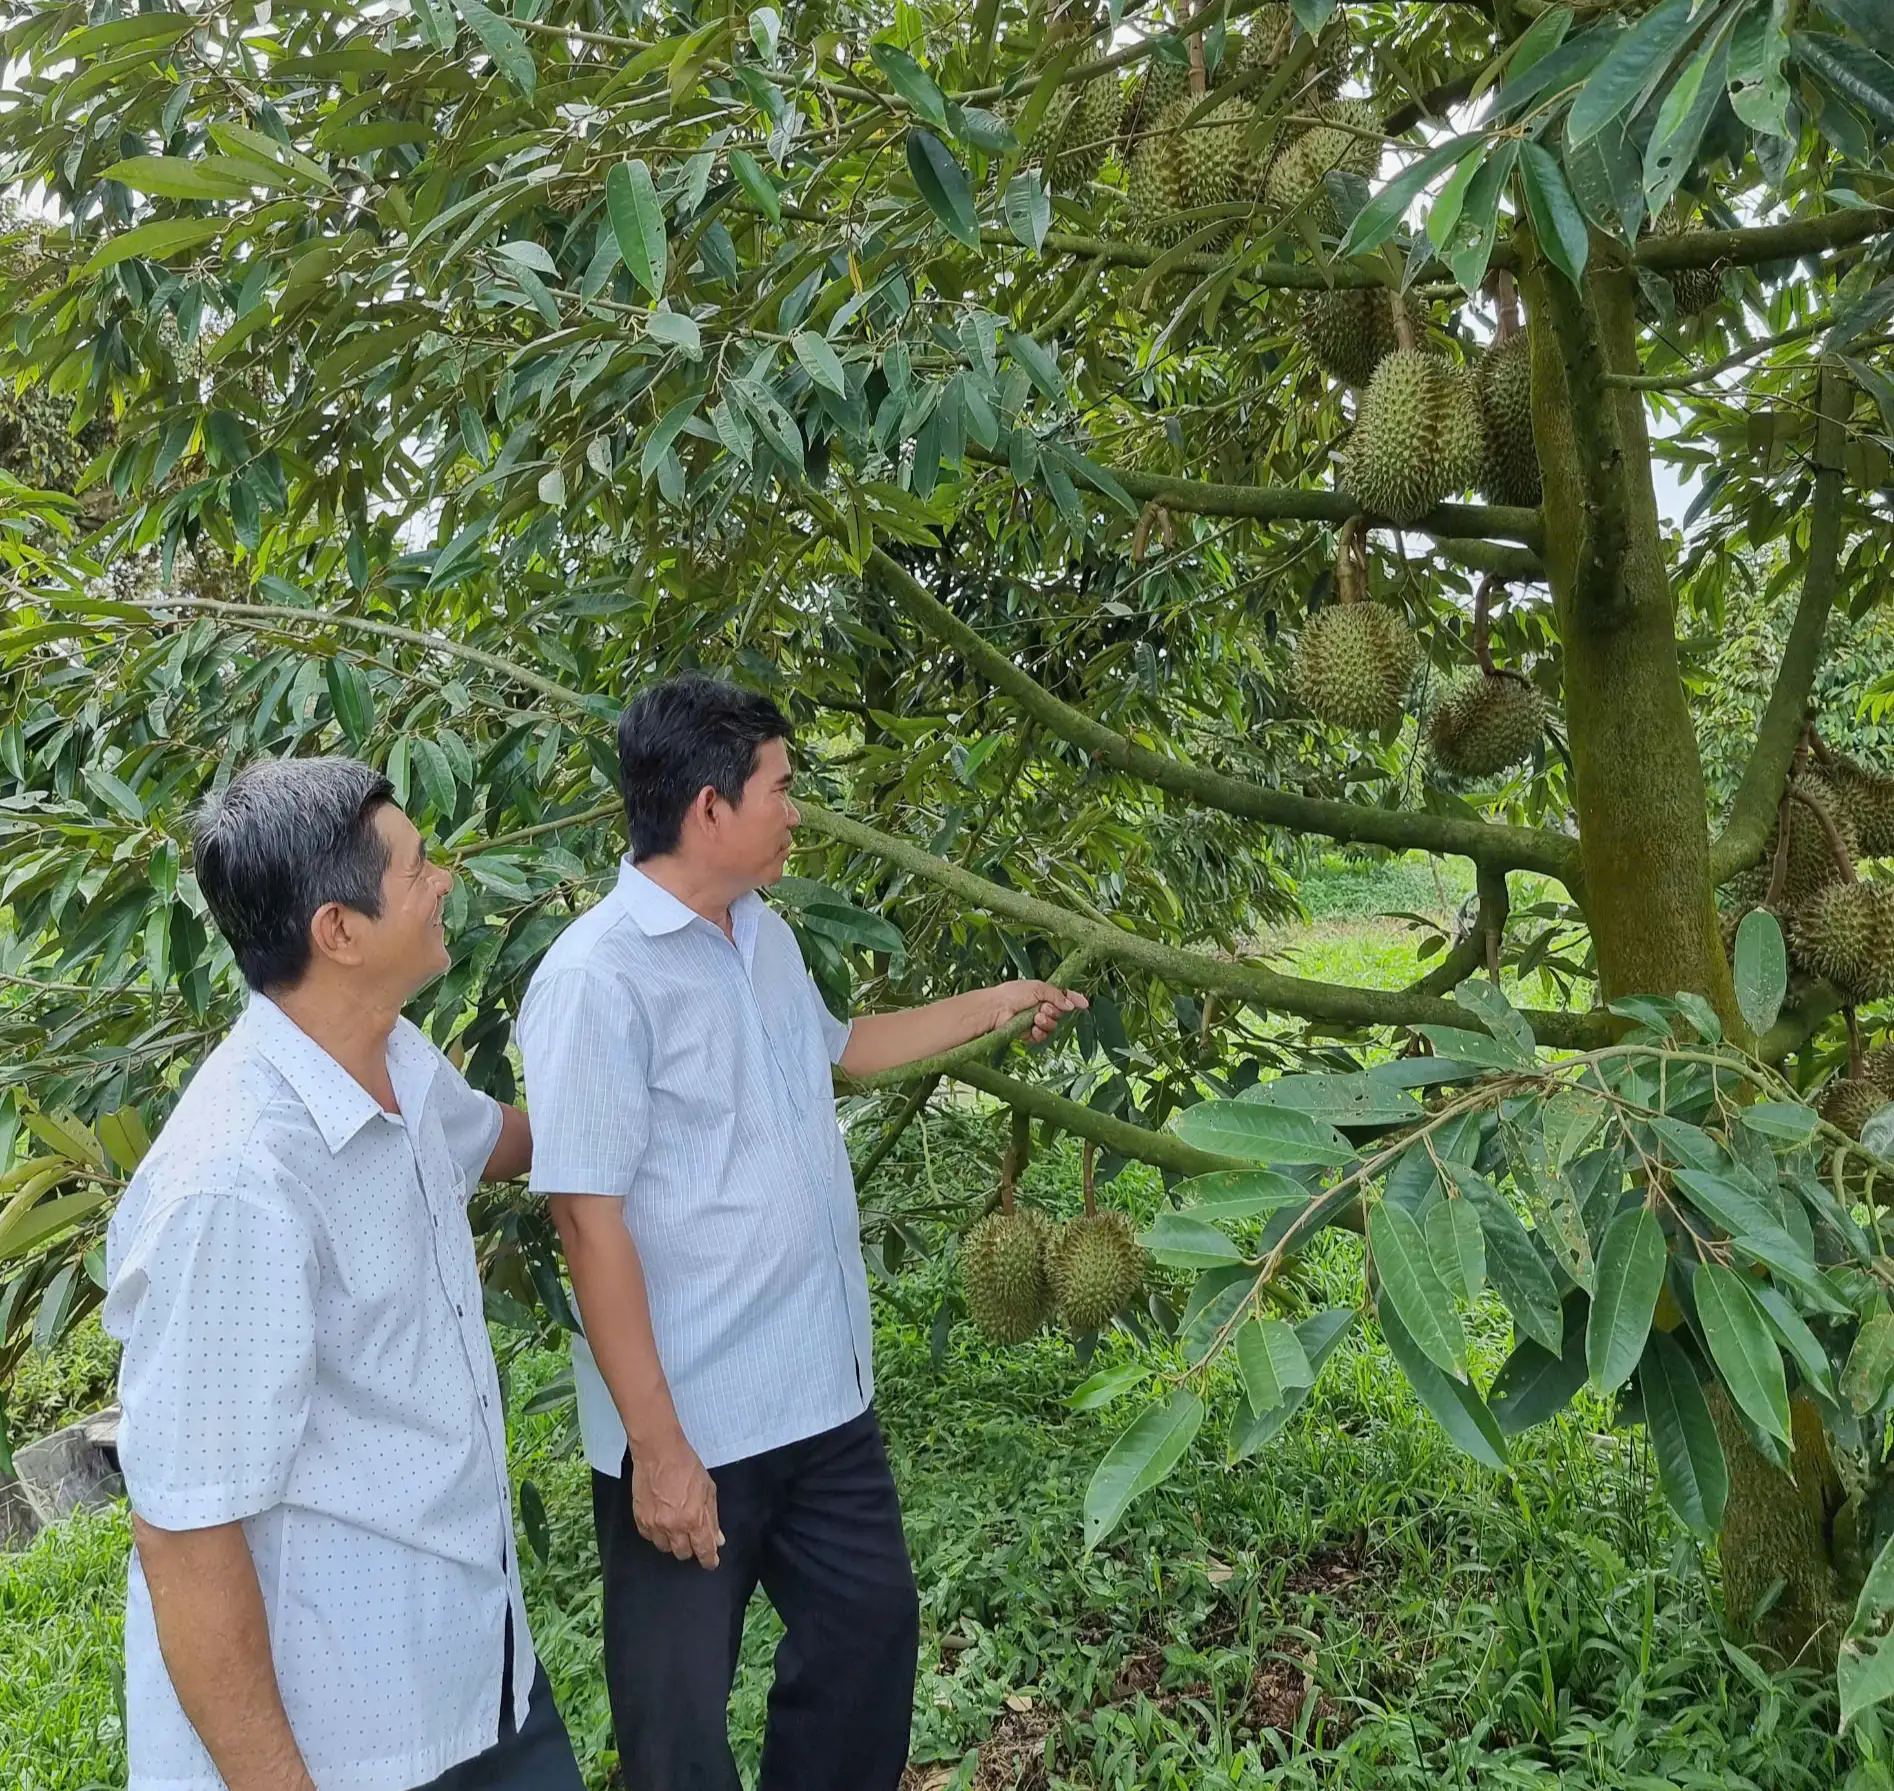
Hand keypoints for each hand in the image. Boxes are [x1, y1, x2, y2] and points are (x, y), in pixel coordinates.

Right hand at [631, 1435, 722, 1568]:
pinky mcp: (640, 1518)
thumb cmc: (686, 1466)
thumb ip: (712, 1518)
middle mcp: (674, 1526)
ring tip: (675, 1526)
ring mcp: (655, 1523)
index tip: (711, 1562)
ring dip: (672, 1541)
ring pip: (665, 1548)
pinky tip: (661, 1522)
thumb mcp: (708, 1489)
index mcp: (694, 1518)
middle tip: (692, 1537)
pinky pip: (649, 1537)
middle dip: (690, 1548)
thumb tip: (718, 1539)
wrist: (659, 1452)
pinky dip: (656, 1533)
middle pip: (683, 1553)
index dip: (709, 1560)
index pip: (703, 1550)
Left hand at [988, 979, 1087, 1044]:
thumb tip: (1071, 1005)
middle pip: (1060, 1013)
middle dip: (1054, 1011)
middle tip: (1042, 1008)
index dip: (1074, 1000)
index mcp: (1043, 994)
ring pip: (1052, 1026)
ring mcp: (1035, 1021)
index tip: (1085, 1003)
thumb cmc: (1013, 993)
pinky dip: (1039, 1033)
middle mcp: (1041, 1007)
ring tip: (1035, 1017)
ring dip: (1046, 1022)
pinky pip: (1042, 1037)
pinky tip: (1032, 1028)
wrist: (996, 1008)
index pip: (1064, 997)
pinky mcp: (1029, 1034)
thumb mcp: (1038, 988)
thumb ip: (1056, 995)